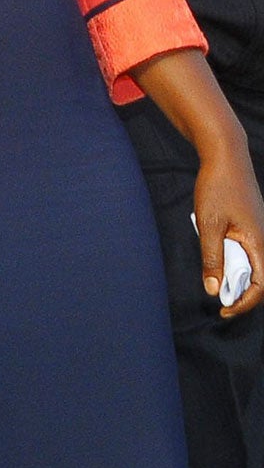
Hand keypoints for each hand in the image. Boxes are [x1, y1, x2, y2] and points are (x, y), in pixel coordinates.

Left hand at [194, 141, 263, 319]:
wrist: (224, 156)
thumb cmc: (217, 188)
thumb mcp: (208, 225)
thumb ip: (212, 258)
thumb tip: (212, 289)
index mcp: (259, 243)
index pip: (260, 286)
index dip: (243, 302)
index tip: (223, 310)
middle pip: (256, 278)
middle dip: (237, 291)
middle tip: (214, 296)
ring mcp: (258, 232)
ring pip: (249, 263)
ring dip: (232, 273)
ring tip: (213, 273)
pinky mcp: (250, 225)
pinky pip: (244, 249)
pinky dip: (230, 257)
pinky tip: (215, 248)